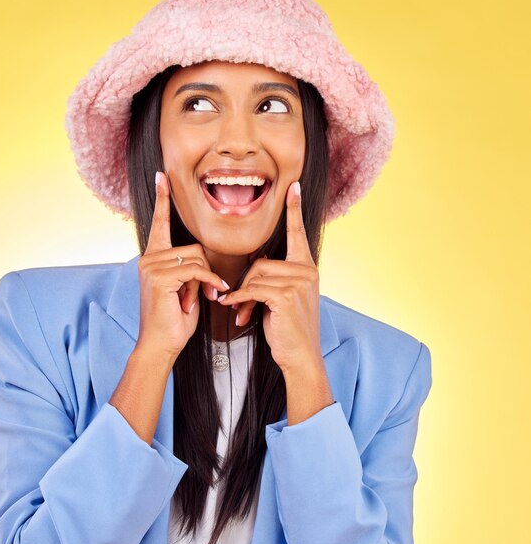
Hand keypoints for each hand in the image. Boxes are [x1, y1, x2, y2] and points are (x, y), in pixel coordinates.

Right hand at [136, 171, 229, 356]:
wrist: (161, 344)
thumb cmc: (175, 318)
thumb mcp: (184, 288)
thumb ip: (189, 268)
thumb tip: (203, 258)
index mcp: (154, 257)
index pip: (160, 222)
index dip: (162, 199)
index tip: (162, 176)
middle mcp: (149, 257)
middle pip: (194, 246)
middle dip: (205, 271)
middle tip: (202, 293)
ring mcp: (152, 266)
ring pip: (197, 257)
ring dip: (205, 280)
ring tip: (197, 299)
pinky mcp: (160, 277)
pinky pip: (196, 269)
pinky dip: (208, 282)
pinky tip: (209, 297)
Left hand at [217, 182, 321, 373]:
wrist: (300, 356)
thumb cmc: (287, 329)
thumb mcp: (282, 299)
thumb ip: (274, 279)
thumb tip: (254, 268)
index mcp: (306, 268)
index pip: (297, 233)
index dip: (293, 210)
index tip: (292, 187)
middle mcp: (306, 271)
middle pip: (261, 262)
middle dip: (245, 285)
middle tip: (239, 305)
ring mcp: (299, 282)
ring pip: (255, 276)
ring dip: (242, 297)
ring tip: (241, 314)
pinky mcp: (286, 295)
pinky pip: (253, 289)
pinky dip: (240, 300)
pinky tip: (237, 312)